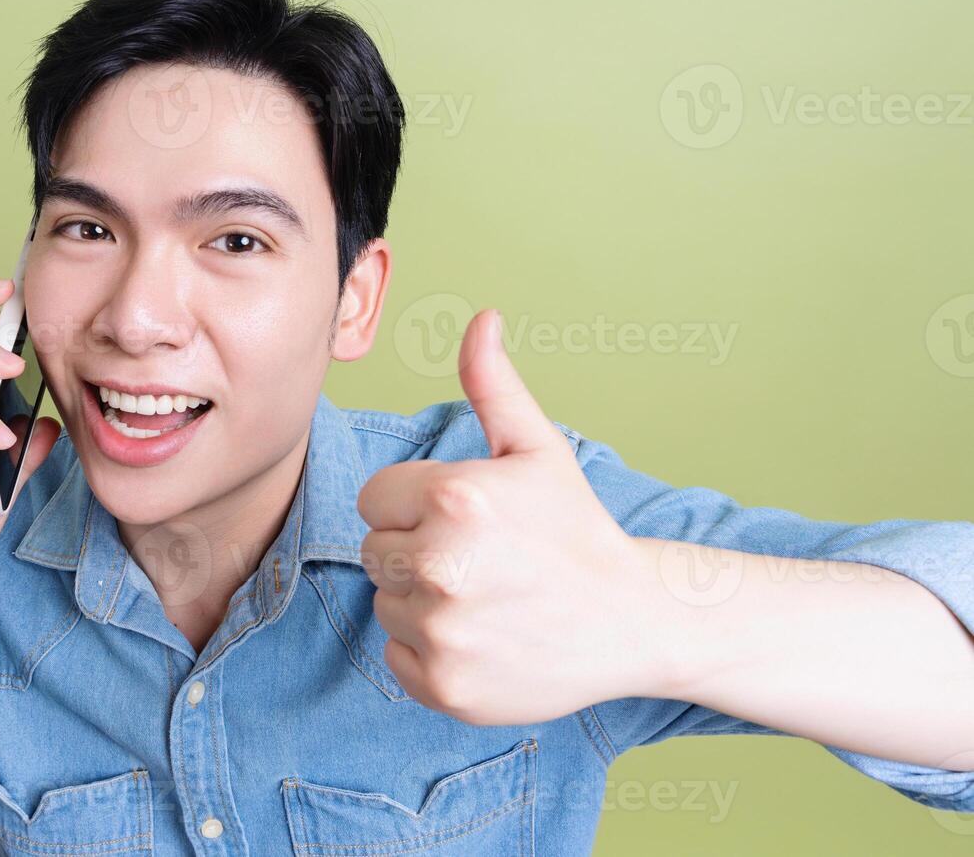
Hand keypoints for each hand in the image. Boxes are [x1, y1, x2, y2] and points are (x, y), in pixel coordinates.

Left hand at [356, 308, 664, 725]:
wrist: (632, 621)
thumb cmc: (575, 529)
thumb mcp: (536, 449)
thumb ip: (493, 385)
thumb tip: (481, 319)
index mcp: (453, 498)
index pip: (373, 498)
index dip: (413, 504)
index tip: (463, 517)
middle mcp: (439, 566)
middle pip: (373, 551)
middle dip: (415, 548)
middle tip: (476, 558)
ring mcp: (441, 632)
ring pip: (385, 603)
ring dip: (422, 600)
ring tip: (483, 595)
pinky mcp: (443, 686)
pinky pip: (398, 655)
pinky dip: (429, 651)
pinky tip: (481, 635)